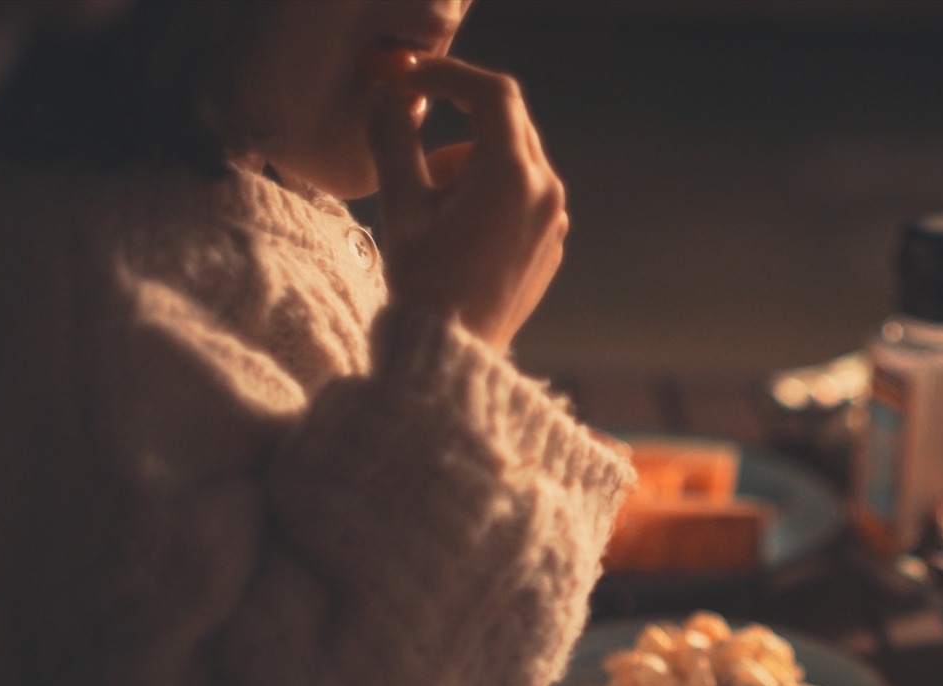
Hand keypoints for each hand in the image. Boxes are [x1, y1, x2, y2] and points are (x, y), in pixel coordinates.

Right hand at [367, 56, 565, 352]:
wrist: (454, 353)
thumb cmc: (426, 284)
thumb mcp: (401, 206)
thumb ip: (394, 139)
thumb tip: (388, 99)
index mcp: (513, 177)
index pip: (492, 94)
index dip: (448, 74)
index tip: (411, 77)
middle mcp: (545, 191)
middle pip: (507, 122)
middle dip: (459, 119)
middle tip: (415, 133)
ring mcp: (554, 218)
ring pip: (513, 159)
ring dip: (471, 162)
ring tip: (436, 209)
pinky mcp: (550, 240)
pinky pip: (522, 193)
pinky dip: (488, 191)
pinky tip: (458, 232)